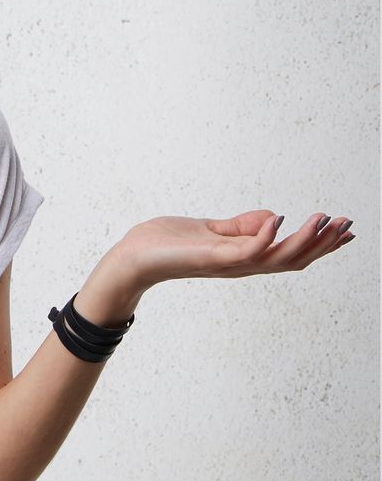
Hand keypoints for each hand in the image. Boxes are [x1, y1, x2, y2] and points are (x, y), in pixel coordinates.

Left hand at [100, 209, 353, 298]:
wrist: (131, 258)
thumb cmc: (165, 244)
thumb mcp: (211, 229)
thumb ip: (241, 226)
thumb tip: (276, 216)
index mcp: (243, 257)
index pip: (290, 254)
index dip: (319, 244)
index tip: (346, 230)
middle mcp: (241, 265)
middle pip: (293, 259)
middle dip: (323, 244)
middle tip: (349, 225)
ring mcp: (228, 263)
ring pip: (278, 257)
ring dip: (305, 240)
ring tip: (326, 219)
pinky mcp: (211, 258)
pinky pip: (246, 250)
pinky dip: (265, 235)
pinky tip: (279, 218)